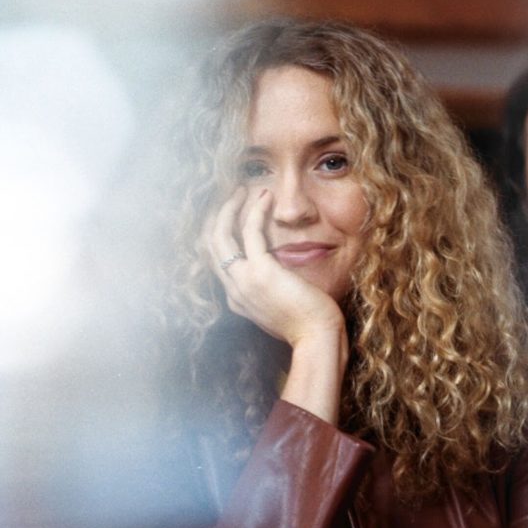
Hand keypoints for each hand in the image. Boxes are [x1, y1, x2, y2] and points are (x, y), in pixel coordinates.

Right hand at [207, 187, 348, 423]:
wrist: (317, 338)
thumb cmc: (308, 325)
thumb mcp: (281, 307)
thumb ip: (273, 291)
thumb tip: (280, 276)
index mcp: (237, 298)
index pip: (217, 259)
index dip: (219, 232)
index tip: (231, 213)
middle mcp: (233, 290)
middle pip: (211, 244)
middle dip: (218, 215)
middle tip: (232, 194)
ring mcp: (243, 281)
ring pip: (221, 235)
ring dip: (230, 207)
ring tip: (243, 189)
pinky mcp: (261, 272)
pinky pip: (251, 232)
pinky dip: (255, 210)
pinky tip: (265, 196)